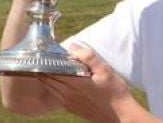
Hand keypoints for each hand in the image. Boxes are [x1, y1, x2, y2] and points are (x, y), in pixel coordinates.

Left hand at [39, 45, 159, 122]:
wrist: (119, 115)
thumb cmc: (114, 92)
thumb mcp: (105, 70)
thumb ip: (88, 57)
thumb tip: (72, 46)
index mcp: (73, 83)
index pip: (50, 70)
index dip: (44, 60)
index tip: (44, 51)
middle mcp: (67, 94)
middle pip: (46, 79)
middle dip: (43, 67)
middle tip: (45, 56)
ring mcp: (67, 102)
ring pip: (49, 87)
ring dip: (47, 77)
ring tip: (50, 65)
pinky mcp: (70, 108)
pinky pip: (55, 95)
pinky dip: (52, 86)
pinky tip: (60, 79)